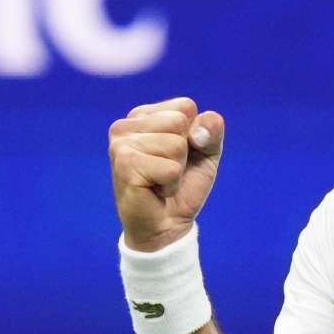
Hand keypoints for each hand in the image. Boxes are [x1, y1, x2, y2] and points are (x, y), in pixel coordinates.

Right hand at [108, 97, 224, 251]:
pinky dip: (172, 185)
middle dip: (185, 152)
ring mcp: (121, 144)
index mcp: (143, 114)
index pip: (186, 106)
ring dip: (177, 170)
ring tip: (160, 181)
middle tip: (168, 171)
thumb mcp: (206, 153)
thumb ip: (211, 131)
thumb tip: (198, 130)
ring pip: (176, 145)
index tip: (179, 155)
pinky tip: (155, 191)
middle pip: (180, 122)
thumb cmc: (183, 185)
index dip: (195, 134)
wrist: (165, 226)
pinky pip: (171, 168)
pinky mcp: (125, 165)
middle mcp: (126, 124)